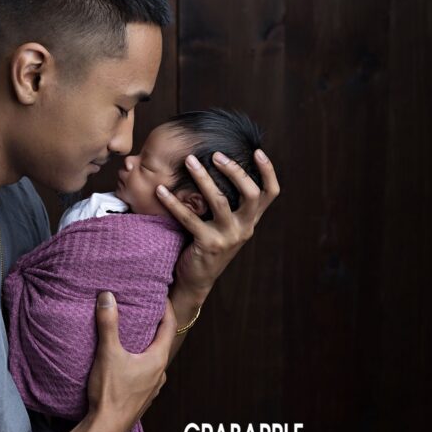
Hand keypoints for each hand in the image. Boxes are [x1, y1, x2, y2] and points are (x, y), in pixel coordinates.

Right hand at [85, 291, 175, 431]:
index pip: (169, 326)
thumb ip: (108, 324)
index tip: (161, 295)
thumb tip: (107, 296)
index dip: (166, 308)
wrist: (106, 429)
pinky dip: (140, 360)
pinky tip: (127, 361)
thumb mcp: (108, 353)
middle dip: (155, 325)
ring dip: (147, 345)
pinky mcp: (142, 397)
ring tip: (135, 333)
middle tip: (145, 310)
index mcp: (157, 359)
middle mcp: (160, 373)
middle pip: (162, 342)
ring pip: (154, 359)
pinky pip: (146, 372)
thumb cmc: (110, 392)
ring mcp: (153, 387)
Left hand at [156, 149, 279, 297]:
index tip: (257, 151)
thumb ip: (229, 202)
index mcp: (250, 220)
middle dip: (235, 170)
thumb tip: (220, 165)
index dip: (268, 171)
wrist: (196, 280)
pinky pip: (190, 218)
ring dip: (204, 178)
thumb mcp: (225, 224)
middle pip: (251, 193)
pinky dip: (174, 202)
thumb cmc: (207, 243)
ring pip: (220, 202)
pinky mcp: (208, 245)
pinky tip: (160, 190)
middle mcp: (244, 228)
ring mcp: (228, 237)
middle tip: (215, 154)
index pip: (270, 193)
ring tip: (189, 161)